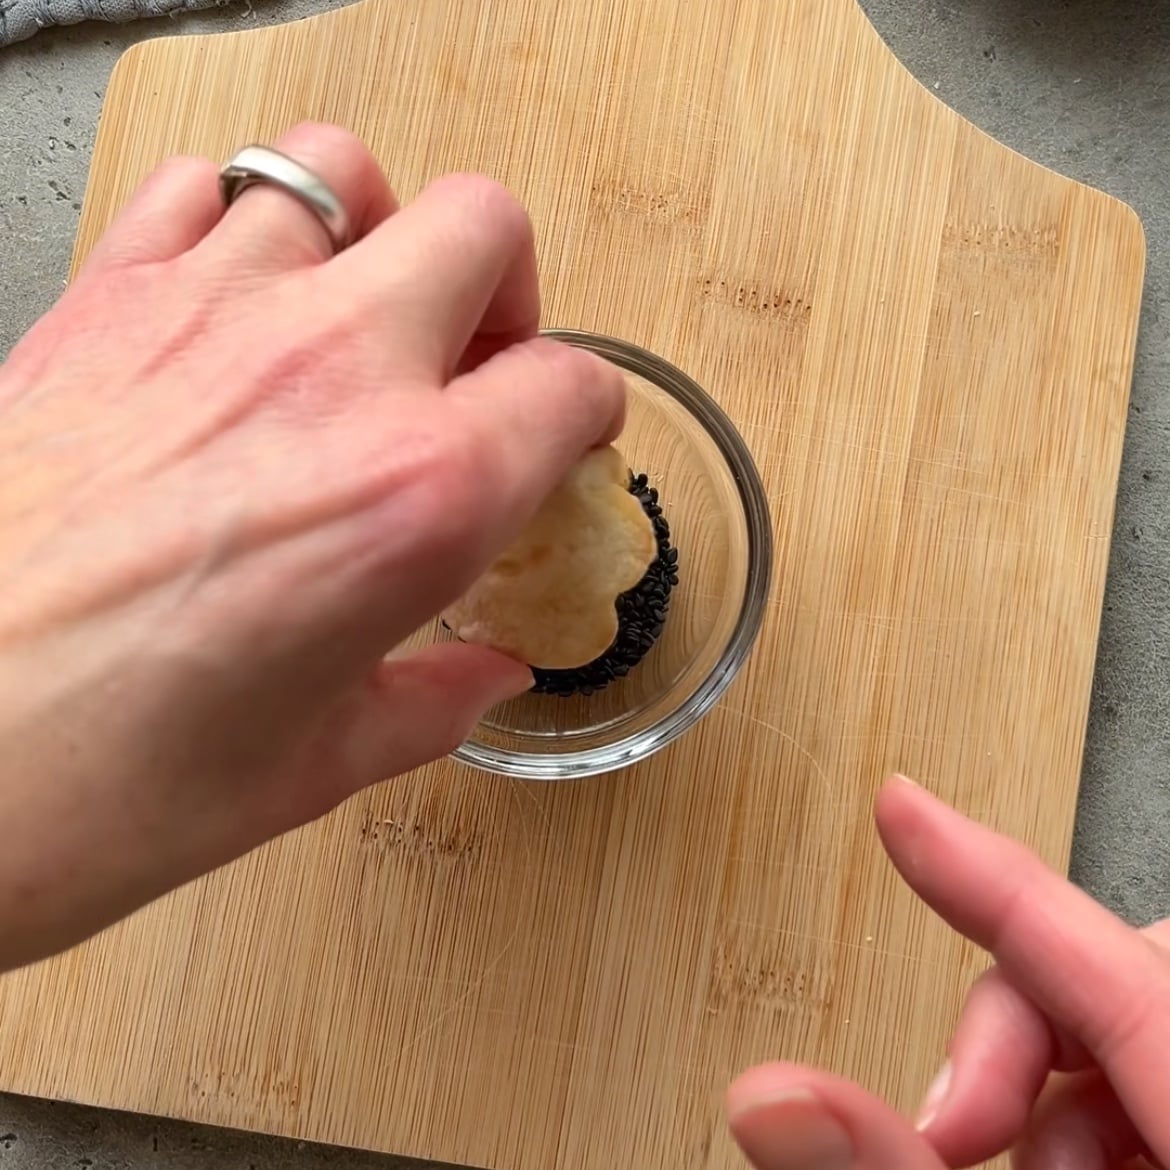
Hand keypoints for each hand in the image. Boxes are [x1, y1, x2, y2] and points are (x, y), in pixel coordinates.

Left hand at [0, 122, 624, 971]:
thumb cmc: (97, 782)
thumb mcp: (317, 764)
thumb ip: (432, 700)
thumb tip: (483, 675)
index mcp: (417, 496)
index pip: (571, 384)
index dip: (585, 415)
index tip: (564, 441)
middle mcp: (331, 373)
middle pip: (484, 227)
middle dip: (505, 292)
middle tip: (477, 365)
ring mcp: (211, 315)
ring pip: (342, 171)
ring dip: (377, 237)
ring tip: (360, 316)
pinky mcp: (104, 300)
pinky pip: (201, 186)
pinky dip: (242, 222)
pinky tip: (238, 303)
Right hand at [726, 776, 1169, 1169]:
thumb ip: (894, 1167)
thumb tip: (775, 1098)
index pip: (1091, 944)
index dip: (976, 867)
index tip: (899, 803)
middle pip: (1108, 963)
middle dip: (1004, 1036)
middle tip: (945, 1136)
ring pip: (1120, 1011)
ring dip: (1035, 1084)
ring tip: (997, 1168)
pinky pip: (1142, 1060)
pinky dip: (1076, 1103)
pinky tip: (1057, 1169)